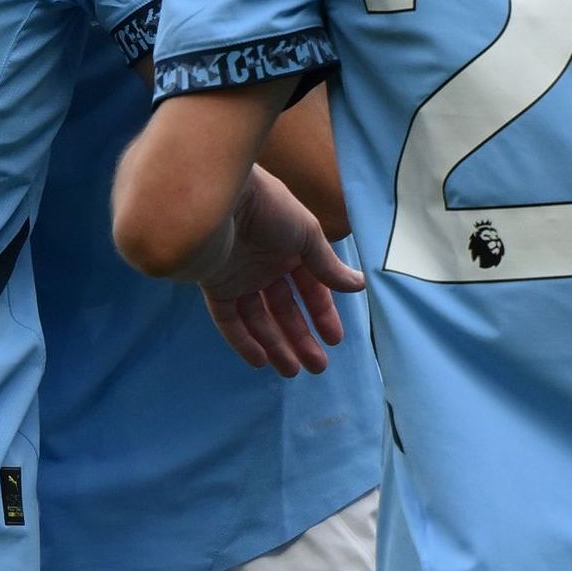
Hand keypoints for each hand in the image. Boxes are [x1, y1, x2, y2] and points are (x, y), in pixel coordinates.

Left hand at [196, 165, 365, 375]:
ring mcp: (238, 276)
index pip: (309, 287)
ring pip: (258, 319)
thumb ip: (328, 265)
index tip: (335, 339)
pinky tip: (260, 360)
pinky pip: (229, 320)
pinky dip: (243, 341)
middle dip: (301, 338)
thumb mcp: (306, 234)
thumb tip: (358, 286)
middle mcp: (263, 264)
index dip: (322, 313)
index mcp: (289, 247)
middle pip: (284, 308)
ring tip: (291, 371)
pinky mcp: (213, 285)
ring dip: (276, 345)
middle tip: (317, 367)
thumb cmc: (266, 205)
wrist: (216, 198)